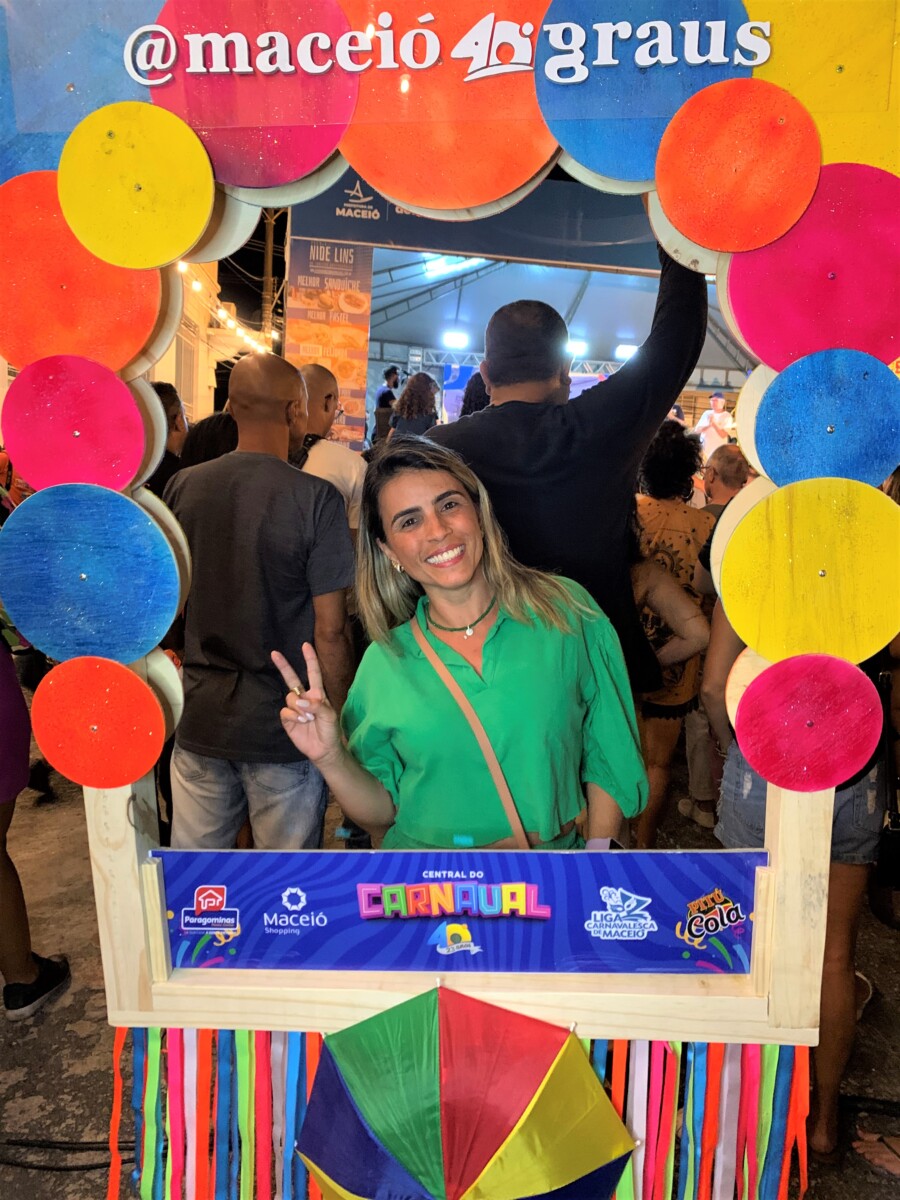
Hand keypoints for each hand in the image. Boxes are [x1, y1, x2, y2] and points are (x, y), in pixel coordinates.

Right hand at [271, 644, 342, 765]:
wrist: (323, 749)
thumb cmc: (330, 730)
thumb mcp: (330, 716)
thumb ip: (318, 706)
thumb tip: (301, 700)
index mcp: (317, 694)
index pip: (313, 673)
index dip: (310, 659)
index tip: (306, 645)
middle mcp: (304, 698)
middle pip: (292, 679)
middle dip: (284, 666)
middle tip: (274, 653)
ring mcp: (294, 708)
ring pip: (290, 697)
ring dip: (299, 708)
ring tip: (308, 719)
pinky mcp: (287, 719)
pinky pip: (285, 711)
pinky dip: (293, 716)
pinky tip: (301, 722)